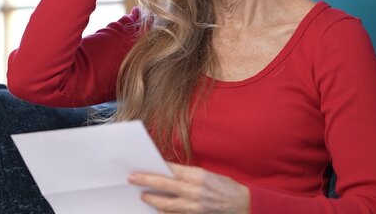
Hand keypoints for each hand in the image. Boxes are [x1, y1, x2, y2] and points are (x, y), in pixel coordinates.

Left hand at [128, 162, 249, 213]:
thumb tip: (168, 172)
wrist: (242, 205)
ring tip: (143, 196)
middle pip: (165, 185)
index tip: (142, 165)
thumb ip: (188, 174)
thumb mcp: (208, 174)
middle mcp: (195, 190)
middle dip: (146, 181)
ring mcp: (194, 206)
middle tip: (132, 178)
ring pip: (167, 204)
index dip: (155, 167)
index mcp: (199, 175)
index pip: (172, 169)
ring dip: (153, 199)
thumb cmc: (226, 187)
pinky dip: (164, 212)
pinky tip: (157, 208)